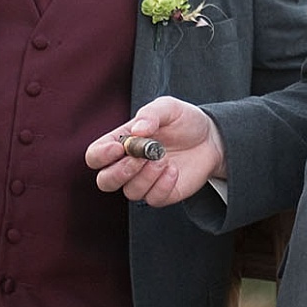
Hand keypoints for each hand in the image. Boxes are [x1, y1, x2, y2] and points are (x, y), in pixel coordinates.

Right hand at [85, 96, 225, 207]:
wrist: (211, 138)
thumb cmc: (183, 121)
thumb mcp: (168, 107)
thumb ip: (151, 114)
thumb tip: (137, 130)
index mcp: (122, 142)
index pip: (95, 156)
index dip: (100, 155)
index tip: (119, 147)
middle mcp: (128, 165)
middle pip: (105, 182)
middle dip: (120, 172)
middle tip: (140, 158)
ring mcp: (144, 182)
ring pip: (130, 192)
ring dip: (146, 176)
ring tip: (164, 158)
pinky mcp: (162, 194)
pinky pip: (153, 199)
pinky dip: (163, 185)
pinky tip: (173, 170)